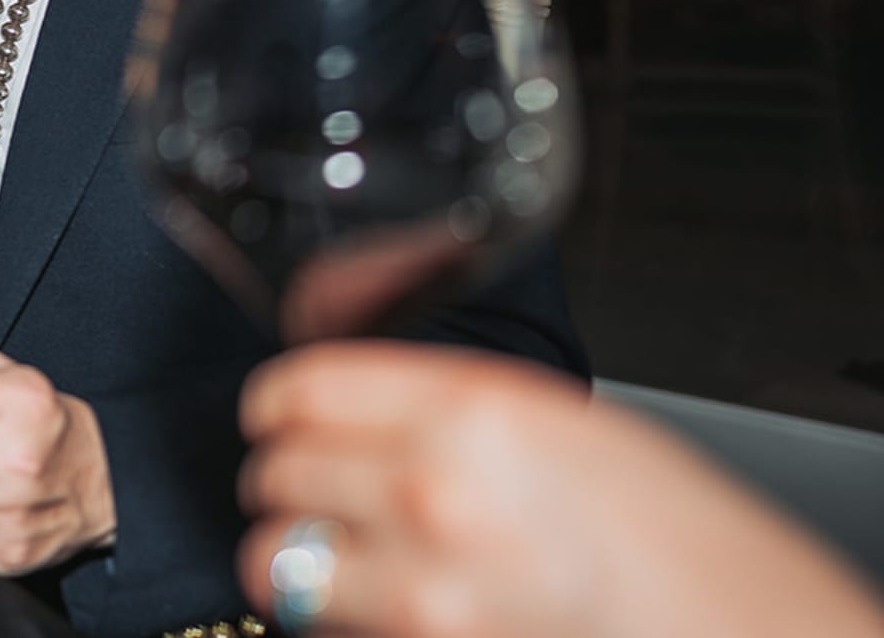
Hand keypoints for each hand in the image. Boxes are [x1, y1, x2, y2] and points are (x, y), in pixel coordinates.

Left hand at [237, 341, 883, 637]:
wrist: (727, 631)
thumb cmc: (665, 533)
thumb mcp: (552, 420)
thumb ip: (437, 403)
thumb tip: (346, 401)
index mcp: (466, 412)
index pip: (299, 389)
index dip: (282, 404)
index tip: (283, 416)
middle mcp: (430, 495)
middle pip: (278, 472)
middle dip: (296, 480)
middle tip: (330, 490)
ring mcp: (418, 589)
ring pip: (276, 560)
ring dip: (301, 556)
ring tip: (349, 556)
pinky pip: (323, 626)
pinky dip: (340, 616)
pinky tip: (388, 602)